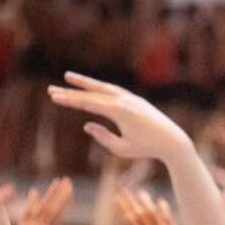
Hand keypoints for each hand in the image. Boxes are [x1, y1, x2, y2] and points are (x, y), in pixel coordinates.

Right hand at [49, 72, 190, 162]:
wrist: (173, 141)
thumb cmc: (147, 148)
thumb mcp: (122, 148)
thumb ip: (103, 137)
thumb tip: (87, 125)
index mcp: (119, 112)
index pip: (88, 103)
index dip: (70, 100)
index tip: (54, 97)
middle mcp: (124, 101)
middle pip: (92, 94)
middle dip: (71, 92)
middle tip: (51, 90)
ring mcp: (131, 98)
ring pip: (103, 88)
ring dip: (85, 83)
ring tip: (68, 77)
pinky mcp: (136, 99)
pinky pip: (114, 91)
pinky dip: (100, 88)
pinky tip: (90, 87)